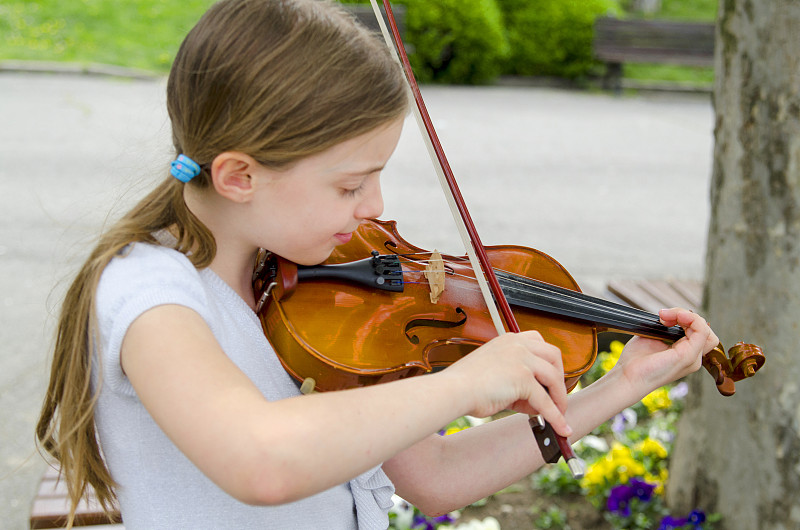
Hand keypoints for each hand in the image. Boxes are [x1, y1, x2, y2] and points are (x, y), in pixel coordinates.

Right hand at [441, 330, 571, 436]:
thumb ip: (518, 385)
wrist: (453, 390)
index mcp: (508, 340)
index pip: (539, 342)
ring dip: (559, 398)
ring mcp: (521, 359)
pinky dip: (555, 416)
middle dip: (559, 378)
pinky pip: (545, 400)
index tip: (550, 378)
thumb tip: (538, 405)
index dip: (549, 361)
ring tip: (558, 414)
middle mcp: (517, 344)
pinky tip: (560, 426)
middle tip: (557, 397)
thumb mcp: (497, 376)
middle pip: (554, 356)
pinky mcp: (522, 378)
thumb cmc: (466, 385)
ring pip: (553, 378)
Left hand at [613, 307, 718, 395]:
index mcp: (685, 354)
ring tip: (667, 317)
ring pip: (705, 329)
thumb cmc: (636, 361)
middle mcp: (692, 358)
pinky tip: (677, 317)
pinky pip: (702, 331)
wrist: (628, 376)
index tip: (662, 316)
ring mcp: (692, 358)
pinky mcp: (688, 356)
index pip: (698, 332)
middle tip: (664, 316)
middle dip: (687, 316)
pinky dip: (691, 319)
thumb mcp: (653, 338)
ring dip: (687, 316)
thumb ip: (665, 328)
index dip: (684, 319)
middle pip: (704, 330)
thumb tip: (669, 316)